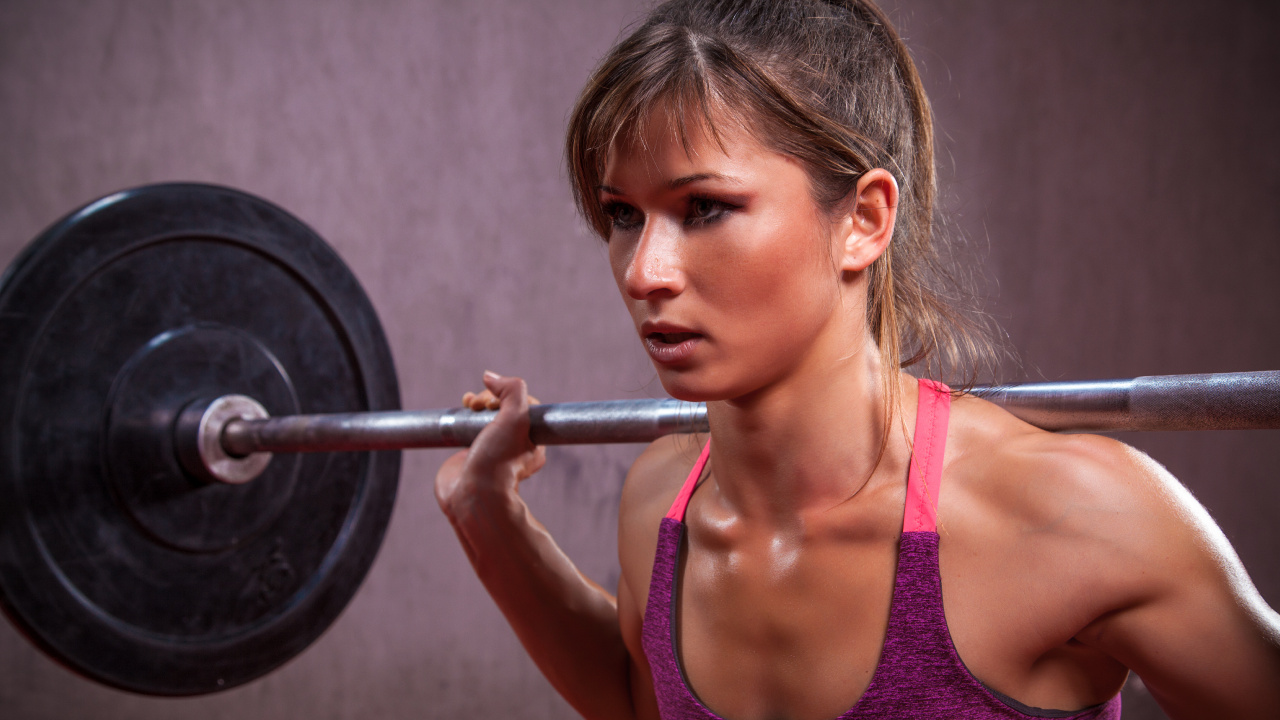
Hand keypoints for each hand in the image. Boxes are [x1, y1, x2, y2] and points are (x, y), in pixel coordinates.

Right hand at [435, 371, 546, 519]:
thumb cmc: (499, 460)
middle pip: (501, 408)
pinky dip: (464, 415)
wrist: (472, 495)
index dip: (508, 395)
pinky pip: (468, 428)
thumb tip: (491, 376)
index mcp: (531, 442)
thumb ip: (512, 390)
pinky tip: (461, 410)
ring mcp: (489, 450)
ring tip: (468, 405)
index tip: (494, 400)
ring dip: (476, 403)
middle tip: (478, 406)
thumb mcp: (516, 418)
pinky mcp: (468, 454)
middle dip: (488, 398)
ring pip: (484, 416)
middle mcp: (512, 446)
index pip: (523, 405)